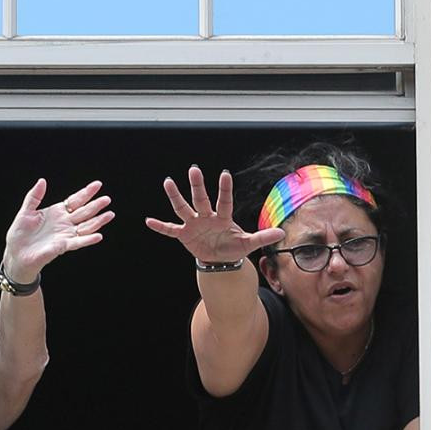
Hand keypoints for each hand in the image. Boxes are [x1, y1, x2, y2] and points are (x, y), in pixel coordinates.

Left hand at [2, 178, 113, 283]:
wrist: (16, 253)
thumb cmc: (20, 234)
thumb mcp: (26, 211)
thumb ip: (34, 196)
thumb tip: (42, 181)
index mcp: (57, 212)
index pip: (75, 200)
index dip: (86, 192)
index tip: (97, 185)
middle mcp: (64, 223)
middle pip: (84, 212)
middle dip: (96, 205)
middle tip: (107, 199)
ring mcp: (65, 234)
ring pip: (86, 226)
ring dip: (98, 221)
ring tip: (109, 214)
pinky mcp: (63, 246)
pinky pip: (78, 242)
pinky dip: (88, 239)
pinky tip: (98, 235)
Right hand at [145, 165, 283, 262]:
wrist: (220, 259)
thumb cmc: (233, 247)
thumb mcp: (249, 244)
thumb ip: (263, 237)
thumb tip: (282, 233)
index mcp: (223, 217)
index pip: (224, 201)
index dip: (224, 189)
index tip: (224, 174)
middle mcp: (207, 217)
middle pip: (201, 199)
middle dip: (197, 186)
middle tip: (194, 170)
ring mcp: (194, 224)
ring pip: (183, 208)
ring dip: (176, 197)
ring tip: (168, 182)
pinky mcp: (184, 235)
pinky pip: (170, 230)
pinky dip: (160, 227)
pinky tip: (149, 221)